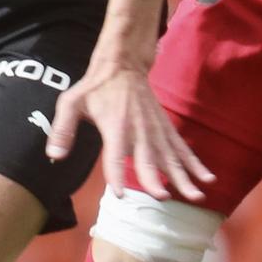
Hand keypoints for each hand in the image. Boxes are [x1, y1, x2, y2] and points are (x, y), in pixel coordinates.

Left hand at [47, 64, 214, 203]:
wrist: (123, 64)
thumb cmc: (94, 88)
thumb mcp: (71, 103)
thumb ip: (62, 129)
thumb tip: (53, 157)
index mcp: (115, 126)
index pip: (114, 156)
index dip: (116, 175)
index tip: (120, 195)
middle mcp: (138, 130)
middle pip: (148, 159)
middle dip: (155, 179)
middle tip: (163, 198)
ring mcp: (155, 130)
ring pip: (171, 157)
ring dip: (183, 177)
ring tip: (195, 196)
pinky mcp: (165, 128)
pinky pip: (182, 149)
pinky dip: (195, 164)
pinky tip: (208, 179)